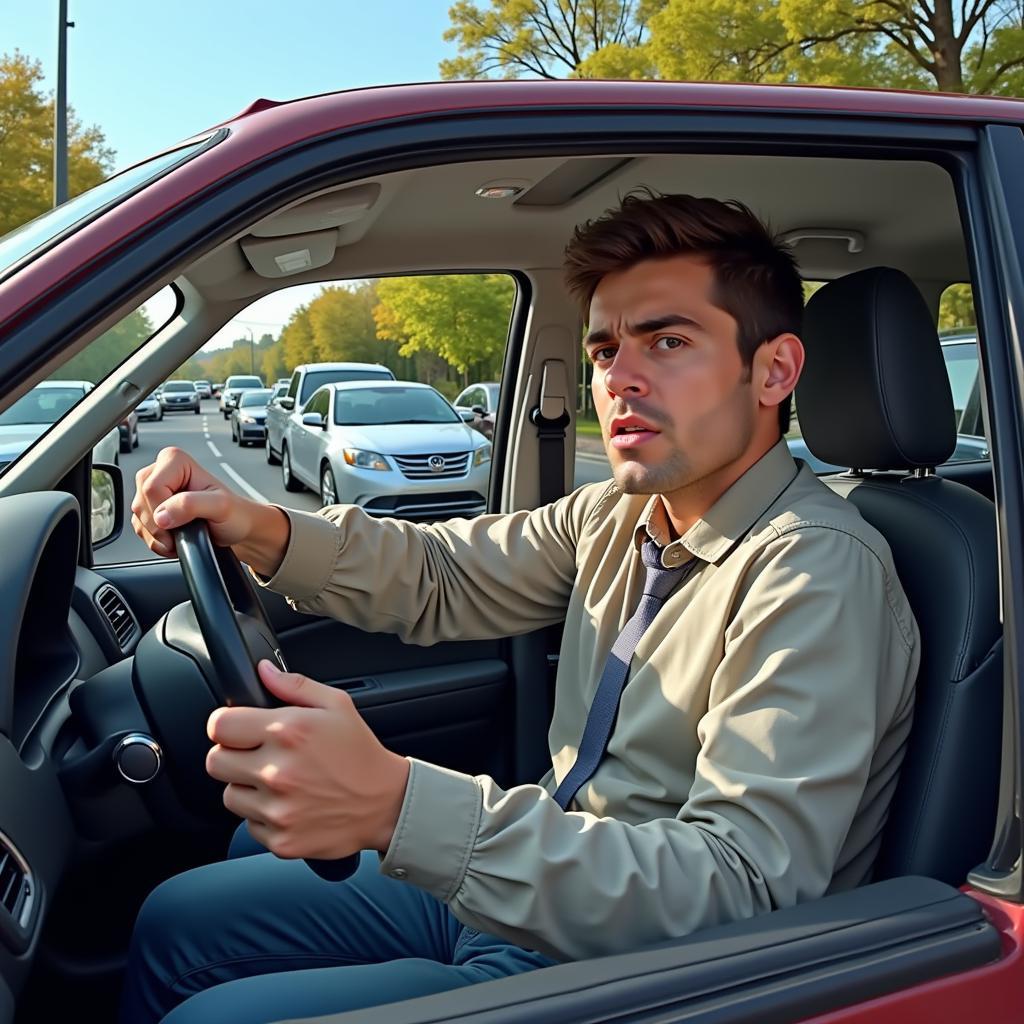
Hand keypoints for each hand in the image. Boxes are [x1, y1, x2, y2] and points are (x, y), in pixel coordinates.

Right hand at [132, 446, 254, 556]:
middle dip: (160, 526)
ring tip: (185, 534)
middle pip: (141, 503)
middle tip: (185, 531)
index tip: (183, 522)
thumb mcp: (221, 506)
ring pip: (138, 518)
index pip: (152, 488)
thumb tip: (162, 515)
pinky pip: (139, 529)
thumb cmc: (234, 513)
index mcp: (174, 460)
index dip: (164, 511)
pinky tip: (176, 538)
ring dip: (159, 536)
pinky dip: (156, 541)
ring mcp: (152, 492)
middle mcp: (159, 472)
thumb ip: (191, 505)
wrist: (237, 527)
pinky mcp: (149, 510)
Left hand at [206, 660, 410, 859]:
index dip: (226, 724)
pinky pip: (249, 824)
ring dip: (247, 788)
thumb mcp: (337, 706)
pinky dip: (264, 816)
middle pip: (216, 762)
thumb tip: (262, 671)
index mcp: (288, 732)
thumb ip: (295, 685)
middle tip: (257, 754)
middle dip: (232, 755)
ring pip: (229, 795)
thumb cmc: (360, 752)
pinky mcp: (280, 840)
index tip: (237, 728)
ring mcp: (277, 809)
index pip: (220, 726)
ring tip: (278, 781)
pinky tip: (290, 804)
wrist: (385, 804)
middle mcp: (278, 772)